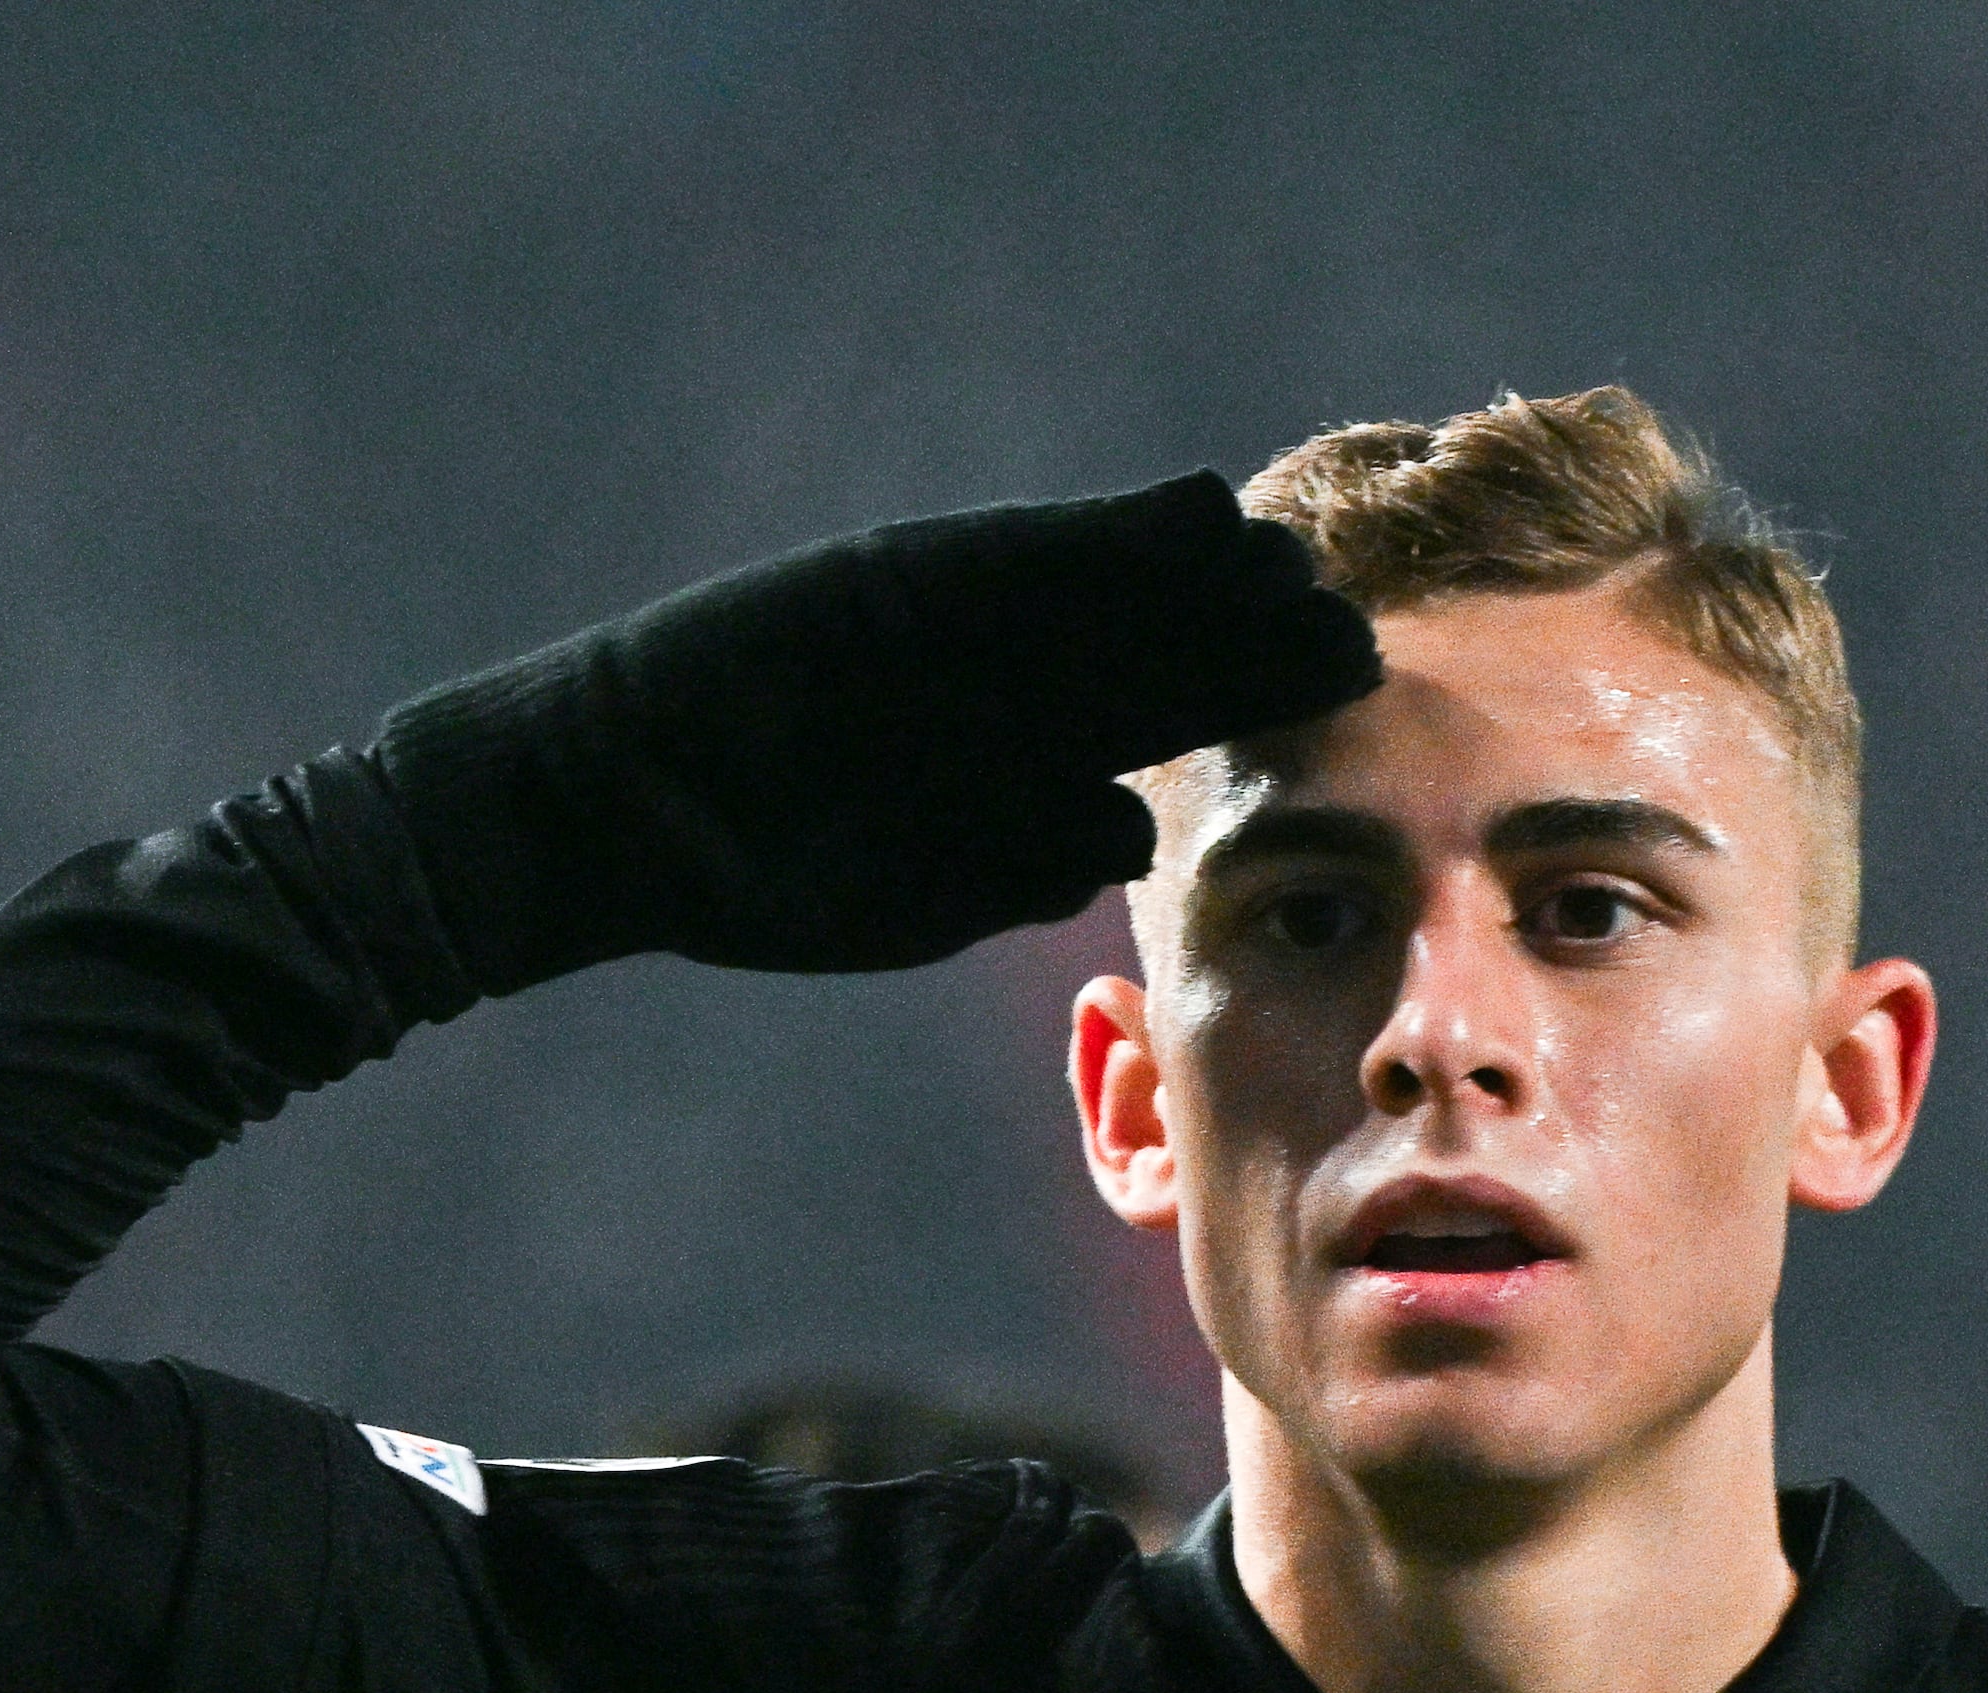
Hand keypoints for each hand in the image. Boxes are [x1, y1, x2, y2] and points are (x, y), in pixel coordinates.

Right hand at [381, 472, 1383, 985]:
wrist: (623, 797)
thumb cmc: (765, 869)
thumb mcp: (907, 883)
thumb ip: (1015, 853)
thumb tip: (1122, 829)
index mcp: (1025, 772)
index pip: (1164, 731)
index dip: (1251, 717)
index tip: (1351, 712)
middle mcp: (1011, 691)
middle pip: (1166, 660)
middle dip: (1261, 648)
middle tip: (1364, 640)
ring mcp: (966, 628)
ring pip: (1120, 598)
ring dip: (1217, 581)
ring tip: (1308, 563)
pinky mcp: (911, 571)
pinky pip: (1032, 551)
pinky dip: (1117, 535)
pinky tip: (1197, 515)